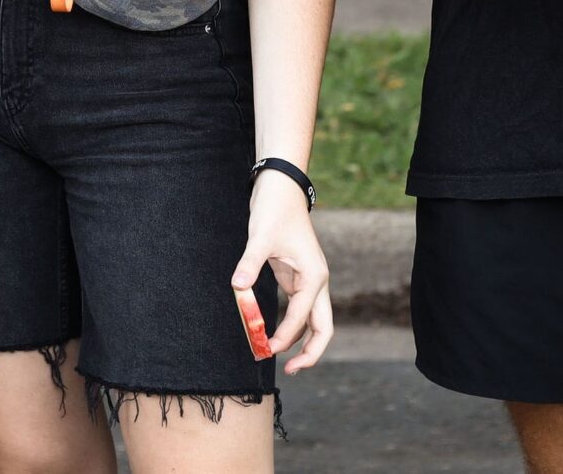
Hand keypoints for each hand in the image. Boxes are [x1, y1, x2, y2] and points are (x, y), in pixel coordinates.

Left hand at [233, 171, 333, 374]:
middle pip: (324, 328)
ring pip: (314, 322)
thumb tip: (238, 287)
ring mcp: (309, 281)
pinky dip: (292, 328)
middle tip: (291, 372)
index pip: (302, 315)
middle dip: (311, 352)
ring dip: (301, 343)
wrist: (281, 189)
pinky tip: (276, 337)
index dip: (285, 336)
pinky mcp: (298, 279)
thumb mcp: (261, 237)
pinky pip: (300, 311)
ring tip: (279, 360)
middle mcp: (317, 281)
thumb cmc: (275, 210)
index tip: (265, 348)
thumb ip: (250, 263)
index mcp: (315, 274)